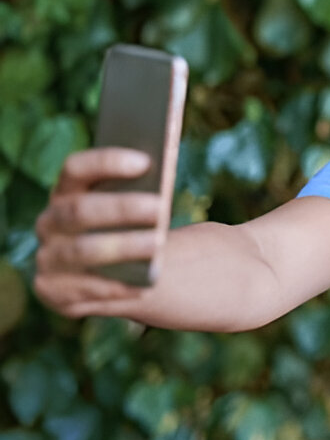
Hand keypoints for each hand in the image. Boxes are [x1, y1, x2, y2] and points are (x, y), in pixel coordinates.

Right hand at [34, 148, 163, 317]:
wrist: (114, 272)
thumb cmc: (130, 227)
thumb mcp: (133, 204)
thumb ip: (146, 184)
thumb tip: (172, 150)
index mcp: (66, 192)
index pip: (76, 169)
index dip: (107, 161)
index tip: (145, 162)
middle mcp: (50, 222)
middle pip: (80, 210)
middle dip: (121, 207)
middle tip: (160, 207)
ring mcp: (48, 257)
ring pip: (82, 250)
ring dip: (122, 246)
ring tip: (157, 244)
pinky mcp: (52, 290)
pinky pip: (83, 289)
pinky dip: (116, 286)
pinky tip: (143, 284)